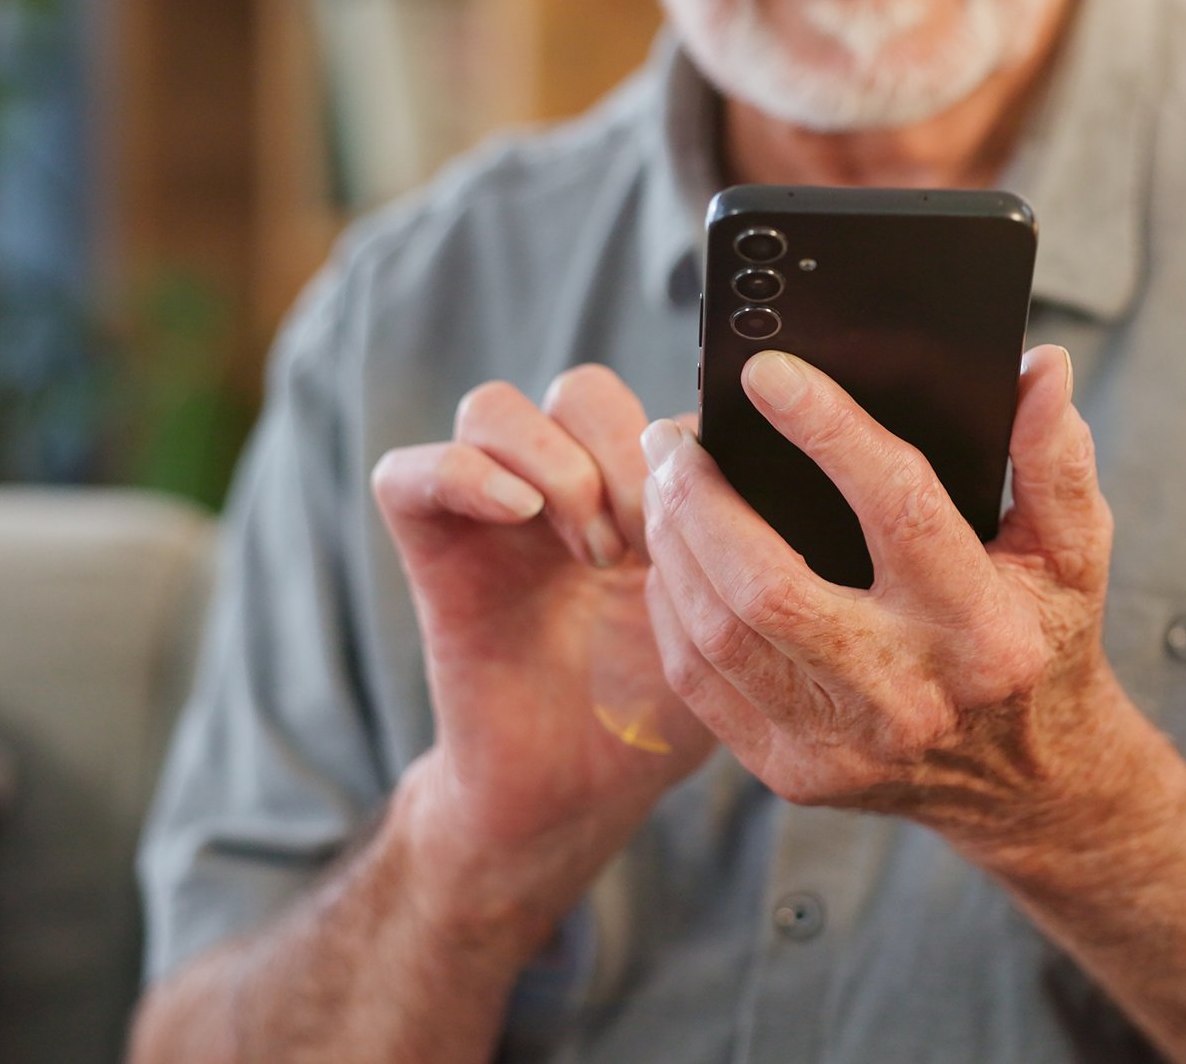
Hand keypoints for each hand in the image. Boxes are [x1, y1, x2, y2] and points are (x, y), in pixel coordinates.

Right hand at [369, 366, 714, 937]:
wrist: (575, 795)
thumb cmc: (655, 713)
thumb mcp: (723, 620)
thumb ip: (741, 547)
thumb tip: (777, 472)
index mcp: (630, 496)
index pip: (649, 402)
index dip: (682, 440)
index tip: (712, 511)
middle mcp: (558, 492)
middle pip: (577, 390)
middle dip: (621, 451)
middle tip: (647, 540)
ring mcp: (490, 519)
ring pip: (493, 408)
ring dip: (555, 464)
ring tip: (595, 551)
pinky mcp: (432, 554)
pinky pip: (408, 473)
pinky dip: (464, 475)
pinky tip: (522, 516)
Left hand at [638, 345, 1148, 851]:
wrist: (1025, 780)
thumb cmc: (1041, 638)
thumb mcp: (1072, 551)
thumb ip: (1054, 458)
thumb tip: (1041, 369)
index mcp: (986, 633)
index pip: (900, 511)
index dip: (829, 431)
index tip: (768, 371)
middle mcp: (911, 697)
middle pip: (770, 586)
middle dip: (702, 497)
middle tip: (672, 434)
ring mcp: (844, 746)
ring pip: (718, 634)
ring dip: (674, 544)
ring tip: (663, 479)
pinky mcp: (794, 773)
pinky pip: (701, 682)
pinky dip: (674, 607)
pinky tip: (673, 555)